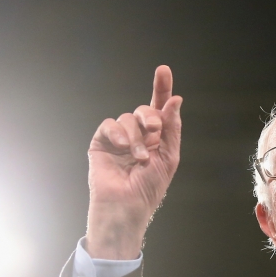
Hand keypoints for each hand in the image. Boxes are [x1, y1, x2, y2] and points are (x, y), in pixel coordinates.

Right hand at [85, 65, 182, 258]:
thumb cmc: (149, 188)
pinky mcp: (101, 143)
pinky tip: (122, 147)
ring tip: (138, 158)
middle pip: (144, 110)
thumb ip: (172, 128)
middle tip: (154, 132)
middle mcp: (137, 135)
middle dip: (151, 117)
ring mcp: (118, 139)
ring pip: (127, 118)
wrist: (126, 206)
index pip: (158, 107)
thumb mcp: (169, 157)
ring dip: (136, 136)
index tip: (163, 70)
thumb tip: (175, 99)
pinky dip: (117, 133)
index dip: (161, 88)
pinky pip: (109, 125)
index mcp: (156, 138)